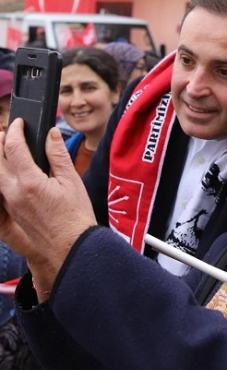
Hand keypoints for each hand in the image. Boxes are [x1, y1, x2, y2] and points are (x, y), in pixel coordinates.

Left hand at [0, 119, 96, 292]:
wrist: (72, 246)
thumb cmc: (76, 217)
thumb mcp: (72, 181)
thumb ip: (58, 155)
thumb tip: (51, 134)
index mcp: (29, 182)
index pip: (14, 147)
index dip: (15, 130)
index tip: (20, 123)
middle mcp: (13, 192)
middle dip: (0, 142)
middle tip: (8, 132)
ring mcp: (10, 204)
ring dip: (0, 160)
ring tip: (10, 150)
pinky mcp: (12, 212)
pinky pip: (0, 188)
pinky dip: (3, 175)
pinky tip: (15, 173)